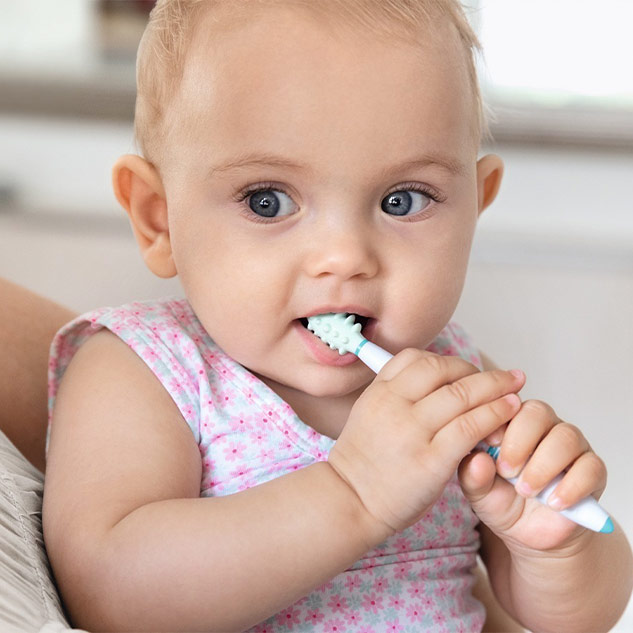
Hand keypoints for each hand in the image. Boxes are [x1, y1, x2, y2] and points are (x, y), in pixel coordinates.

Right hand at [327, 348, 524, 535]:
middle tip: (504, 377)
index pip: (416, 359)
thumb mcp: (368, 414)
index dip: (449, 362)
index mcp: (379, 392)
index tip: (467, 372)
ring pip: (462, 394)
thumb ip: (395, 394)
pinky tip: (509, 412)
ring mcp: (412, 430)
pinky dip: (494, 414)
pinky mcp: (431, 459)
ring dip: (495, 388)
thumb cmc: (364, 462)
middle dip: (478, 371)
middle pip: (443, 369)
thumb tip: (433, 380)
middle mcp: (393, 404)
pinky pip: (470, 426)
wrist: (351, 501)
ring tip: (516, 390)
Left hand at [459, 398, 607, 551]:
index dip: (499, 420)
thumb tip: (477, 459)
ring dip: (543, 465)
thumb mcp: (478, 491)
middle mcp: (543, 427)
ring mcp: (571, 446)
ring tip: (526, 491)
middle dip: (520, 442)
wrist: (528, 532)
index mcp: (511, 421)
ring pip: (566, 437)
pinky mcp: (593, 470)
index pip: (508, 404)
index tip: (489, 444)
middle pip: (538, 412)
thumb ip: (472, 475)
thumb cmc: (500, 500)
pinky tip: (553, 502)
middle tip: (506, 471)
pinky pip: (591, 467)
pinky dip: (572, 486)